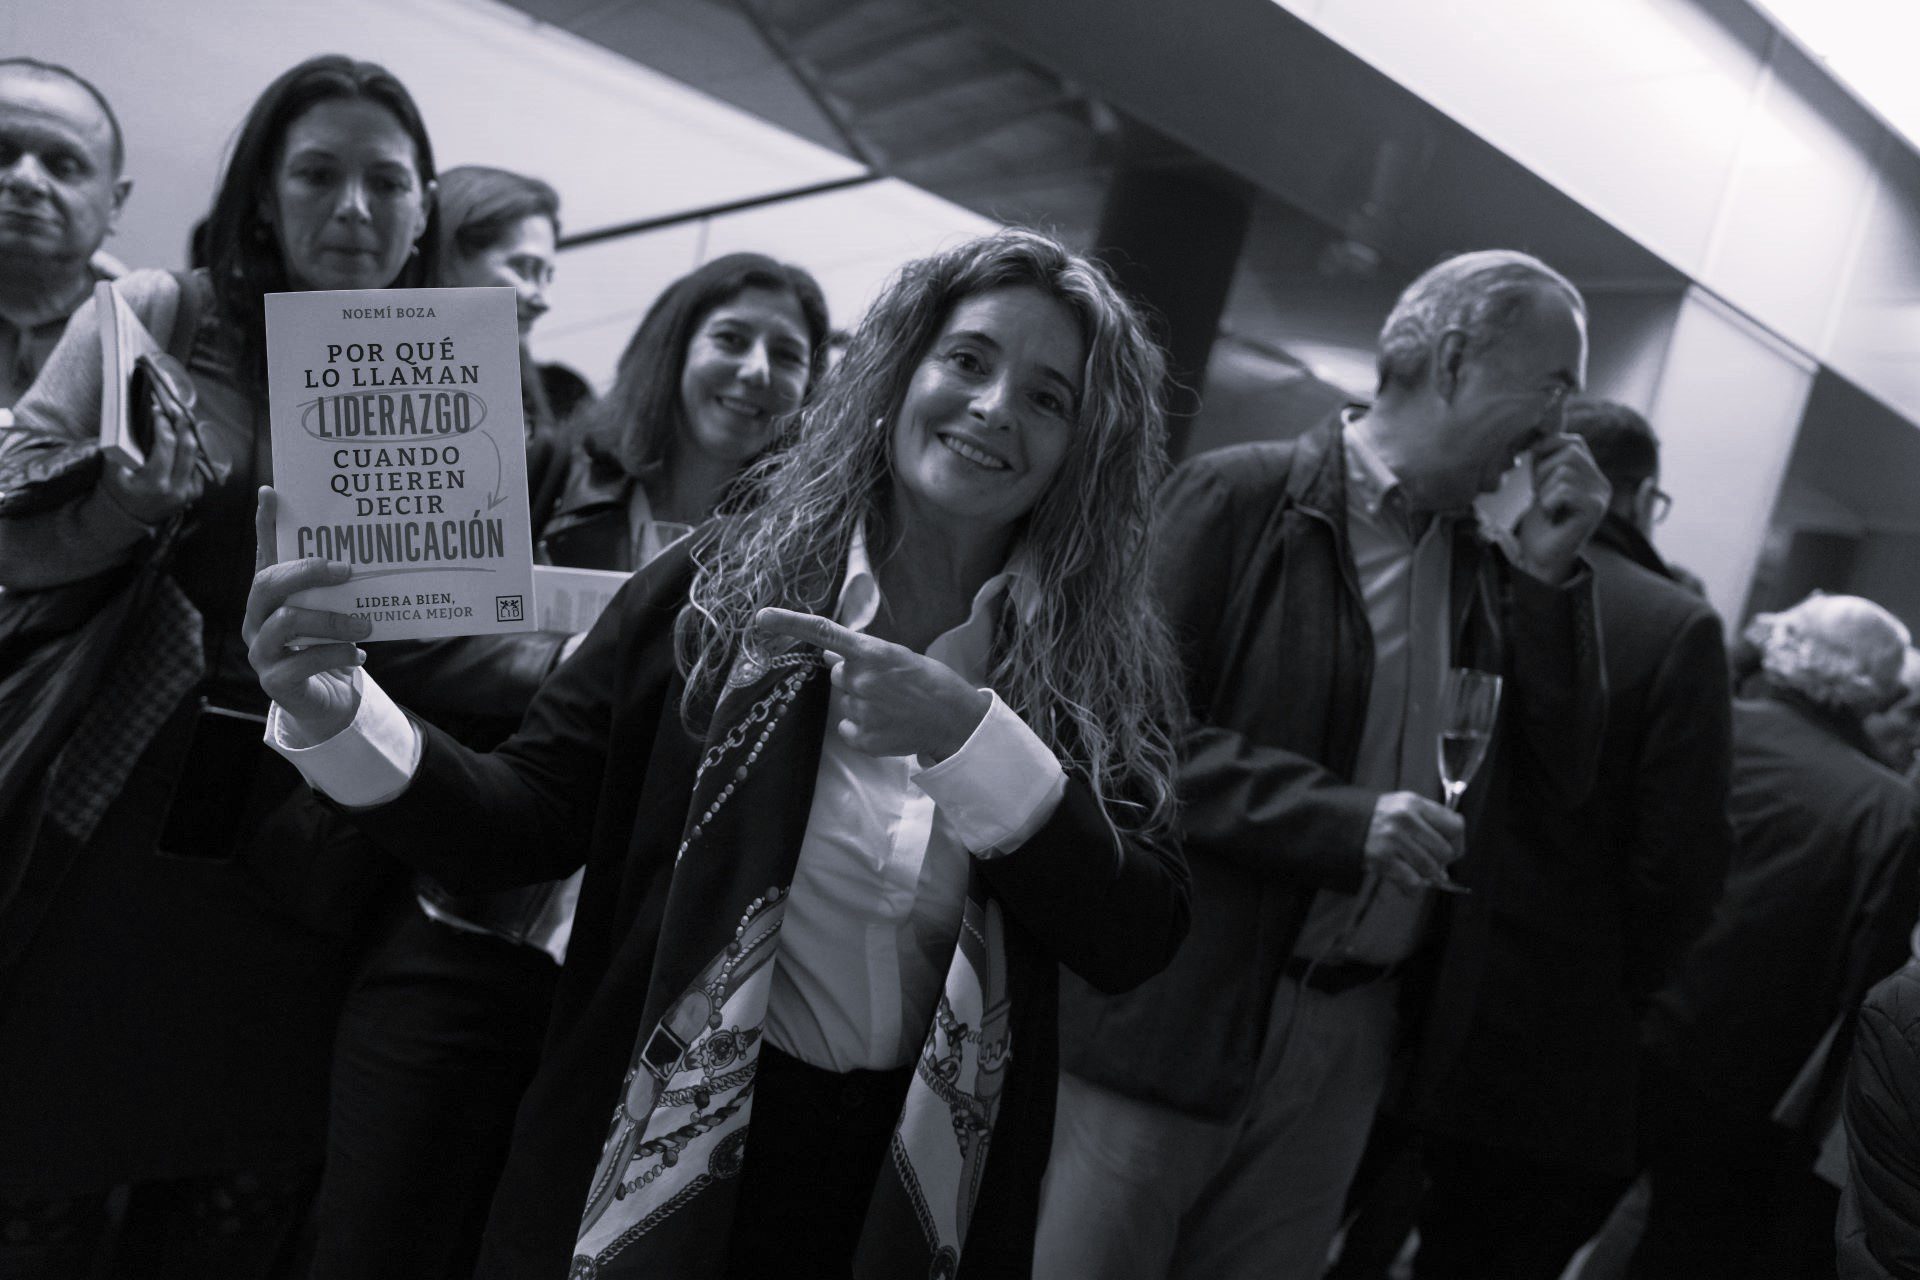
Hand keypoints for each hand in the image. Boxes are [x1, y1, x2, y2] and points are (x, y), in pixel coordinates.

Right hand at [100, 396, 204, 524]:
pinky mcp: (193, 494)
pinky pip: (196, 467)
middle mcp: (176, 488)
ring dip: (189, 436)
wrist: (127, 519)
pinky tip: (182, 440)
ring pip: (195, 456)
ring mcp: (188, 492)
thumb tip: (132, 422)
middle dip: (183, 425)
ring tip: (180, 420)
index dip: (163, 424)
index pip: (166, 445)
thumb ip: (121, 449)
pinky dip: (189, 452)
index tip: (158, 410)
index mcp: (155, 482)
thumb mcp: (112, 471)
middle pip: (188, 447)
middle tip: (177, 409)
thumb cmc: (117, 491)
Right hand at [243, 487, 369, 743]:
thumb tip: (358, 547)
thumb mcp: (333, 612)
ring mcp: (261, 651)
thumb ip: (337, 586)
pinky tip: (359, 654)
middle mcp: (256, 619)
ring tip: (366, 624)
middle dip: (308, 572)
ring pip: (287, 623)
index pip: (264, 554)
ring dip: (332, 621)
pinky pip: (303, 662)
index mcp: (269, 598)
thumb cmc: (329, 647)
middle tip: (349, 571)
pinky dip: (337, 655)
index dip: (265, 524)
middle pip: (267, 584)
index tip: (272, 491)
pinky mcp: (275, 681)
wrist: (328, 701)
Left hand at [753, 607, 991, 761]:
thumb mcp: (898, 656)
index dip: (790, 623)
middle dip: (856, 677)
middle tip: (888, 684)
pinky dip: (863, 726)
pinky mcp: (863, 739)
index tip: (762, 618)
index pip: (823, 633)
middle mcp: (862, 680)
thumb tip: (828, 651)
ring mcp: (862, 711)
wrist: (955, 720)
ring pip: (845, 701)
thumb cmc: (929, 682)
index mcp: (873, 653)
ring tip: (893, 705)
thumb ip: (862, 654)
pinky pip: (847, 727)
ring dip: (863, 702)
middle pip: (838, 674)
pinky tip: (887, 723)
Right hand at [1363, 791, 1465, 891]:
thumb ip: (1430, 821)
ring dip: (1427, 876)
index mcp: (1414, 803)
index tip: (1451, 850)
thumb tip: (1455, 850)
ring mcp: (1392, 838)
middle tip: (1432, 864)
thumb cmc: (1380, 818)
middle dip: (1442, 863)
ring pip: (1430, 868)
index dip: (1458, 843)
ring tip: (1418, 872)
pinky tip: (1407, 882)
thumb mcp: (1405, 807)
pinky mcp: (1381, 858)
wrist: (1341, 822)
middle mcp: (1405, 819)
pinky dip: (1413, 888)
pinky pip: (1412, 882)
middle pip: (1445, 851)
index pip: (1455, 826)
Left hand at [1514, 433, 1607, 582]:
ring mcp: (1600, 496)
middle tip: (1541, 494)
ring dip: (1545, 488)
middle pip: (1569, 452)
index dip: (1549, 446)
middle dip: (1543, 470)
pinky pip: (1565, 489)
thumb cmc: (1541, 520)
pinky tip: (1553, 514)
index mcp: (1590, 473)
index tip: (1534, 463)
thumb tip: (1536, 433)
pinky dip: (1549, 500)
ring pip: (1564, 470)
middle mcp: (1600, 482)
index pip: (1574, 441)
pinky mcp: (1594, 509)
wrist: (1542, 555)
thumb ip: (1544, 458)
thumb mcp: (1541, 482)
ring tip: (1548, 506)